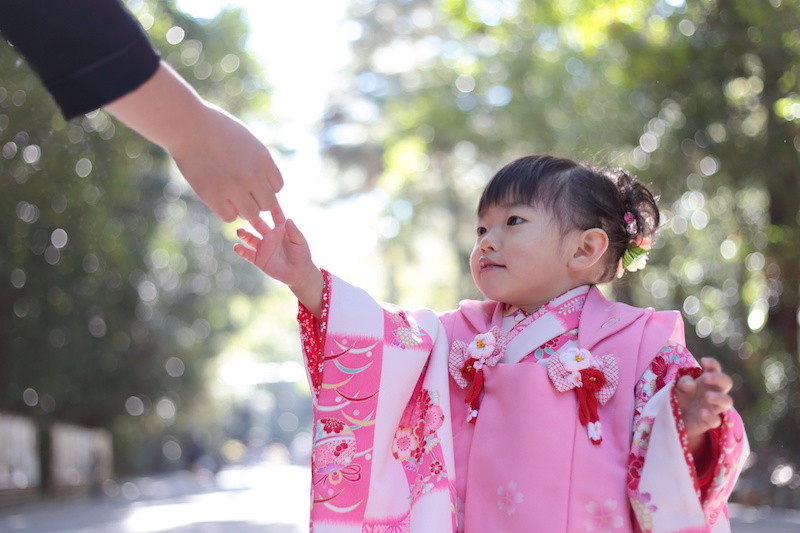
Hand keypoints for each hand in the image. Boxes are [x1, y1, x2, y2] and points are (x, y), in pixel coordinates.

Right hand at [169, 103, 283, 221]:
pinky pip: (229, 217)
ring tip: (230, 197)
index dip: (265, 187)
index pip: (277, 187)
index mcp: (263, 160)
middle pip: (268, 204)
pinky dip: (225, 211)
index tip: (252, 182)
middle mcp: (253, 176)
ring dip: (242, 209)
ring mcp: (234, 188)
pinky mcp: (214, 196)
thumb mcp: (246, 140)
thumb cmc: (215, 128)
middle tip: (242, 193)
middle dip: (257, 200)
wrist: (188, 125)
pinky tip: (218, 199)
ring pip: (251, 214)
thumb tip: (263, 185)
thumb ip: (258, 162)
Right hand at [234, 211, 322, 315]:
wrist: (299, 274)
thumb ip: (294, 231)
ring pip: (250, 238)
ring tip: (239, 231)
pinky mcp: (258, 259)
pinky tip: (237, 247)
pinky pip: (247, 254)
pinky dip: (241, 251)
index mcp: (280, 229)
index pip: (275, 214)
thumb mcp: (300, 242)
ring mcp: (263, 247)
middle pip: (258, 224)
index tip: (265, 195)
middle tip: (244, 211)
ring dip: (244, 234)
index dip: (271, 206)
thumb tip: (289, 219)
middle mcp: (269, 235)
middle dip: (251, 217)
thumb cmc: (301, 255)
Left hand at [676, 358, 733, 449]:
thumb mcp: (677, 387)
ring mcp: (713, 407)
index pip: (715, 369)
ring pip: (728, 401)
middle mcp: (713, 392)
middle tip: (705, 378)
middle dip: (719, 378)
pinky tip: (702, 413)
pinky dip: (711, 416)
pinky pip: (716, 420)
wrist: (674, 419)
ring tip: (707, 396)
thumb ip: (683, 382)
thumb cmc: (679, 398)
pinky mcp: (709, 422)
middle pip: (727, 382)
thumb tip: (692, 385)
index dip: (713, 363)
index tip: (703, 361)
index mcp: (706, 381)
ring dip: (719, 397)